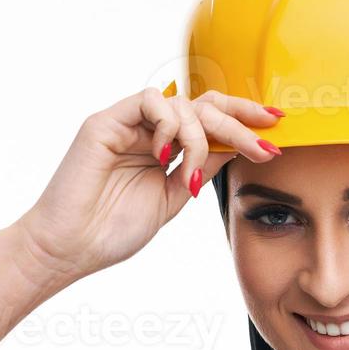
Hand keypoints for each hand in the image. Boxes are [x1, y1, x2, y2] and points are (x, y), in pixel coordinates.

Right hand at [18, 88, 281, 279]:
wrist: (70, 248)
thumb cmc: (113, 230)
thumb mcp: (174, 197)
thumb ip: (201, 167)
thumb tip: (239, 144)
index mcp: (165, 148)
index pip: (211, 120)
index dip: (244, 119)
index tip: (278, 127)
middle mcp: (148, 131)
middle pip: (205, 106)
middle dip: (242, 120)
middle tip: (266, 139)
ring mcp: (127, 124)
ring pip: (183, 104)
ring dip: (200, 138)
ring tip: (188, 176)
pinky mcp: (106, 121)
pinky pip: (151, 101)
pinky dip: (167, 125)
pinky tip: (163, 156)